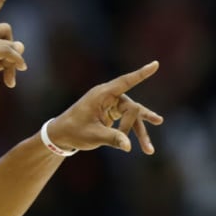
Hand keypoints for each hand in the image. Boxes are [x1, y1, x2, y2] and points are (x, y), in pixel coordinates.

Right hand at [0, 0, 27, 109]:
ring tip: (9, 79)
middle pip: (5, 29)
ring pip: (8, 42)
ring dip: (14, 61)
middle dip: (13, 48)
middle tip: (16, 68)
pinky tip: (16, 74)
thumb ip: (2, 56)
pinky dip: (15, 61)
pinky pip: (7, 50)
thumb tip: (21, 45)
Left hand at [47, 61, 163, 154]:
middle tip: (121, 142)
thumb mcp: (92, 136)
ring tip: (149, 150)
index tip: (155, 64)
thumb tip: (128, 147)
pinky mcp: (112, 112)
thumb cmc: (73, 131)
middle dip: (131, 127)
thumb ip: (111, 139)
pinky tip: (146, 144)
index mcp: (101, 95)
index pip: (125, 82)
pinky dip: (133, 132)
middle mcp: (108, 96)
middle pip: (131, 108)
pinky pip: (128, 121)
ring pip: (133, 116)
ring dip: (139, 133)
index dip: (141, 74)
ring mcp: (111, 104)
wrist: (61, 135)